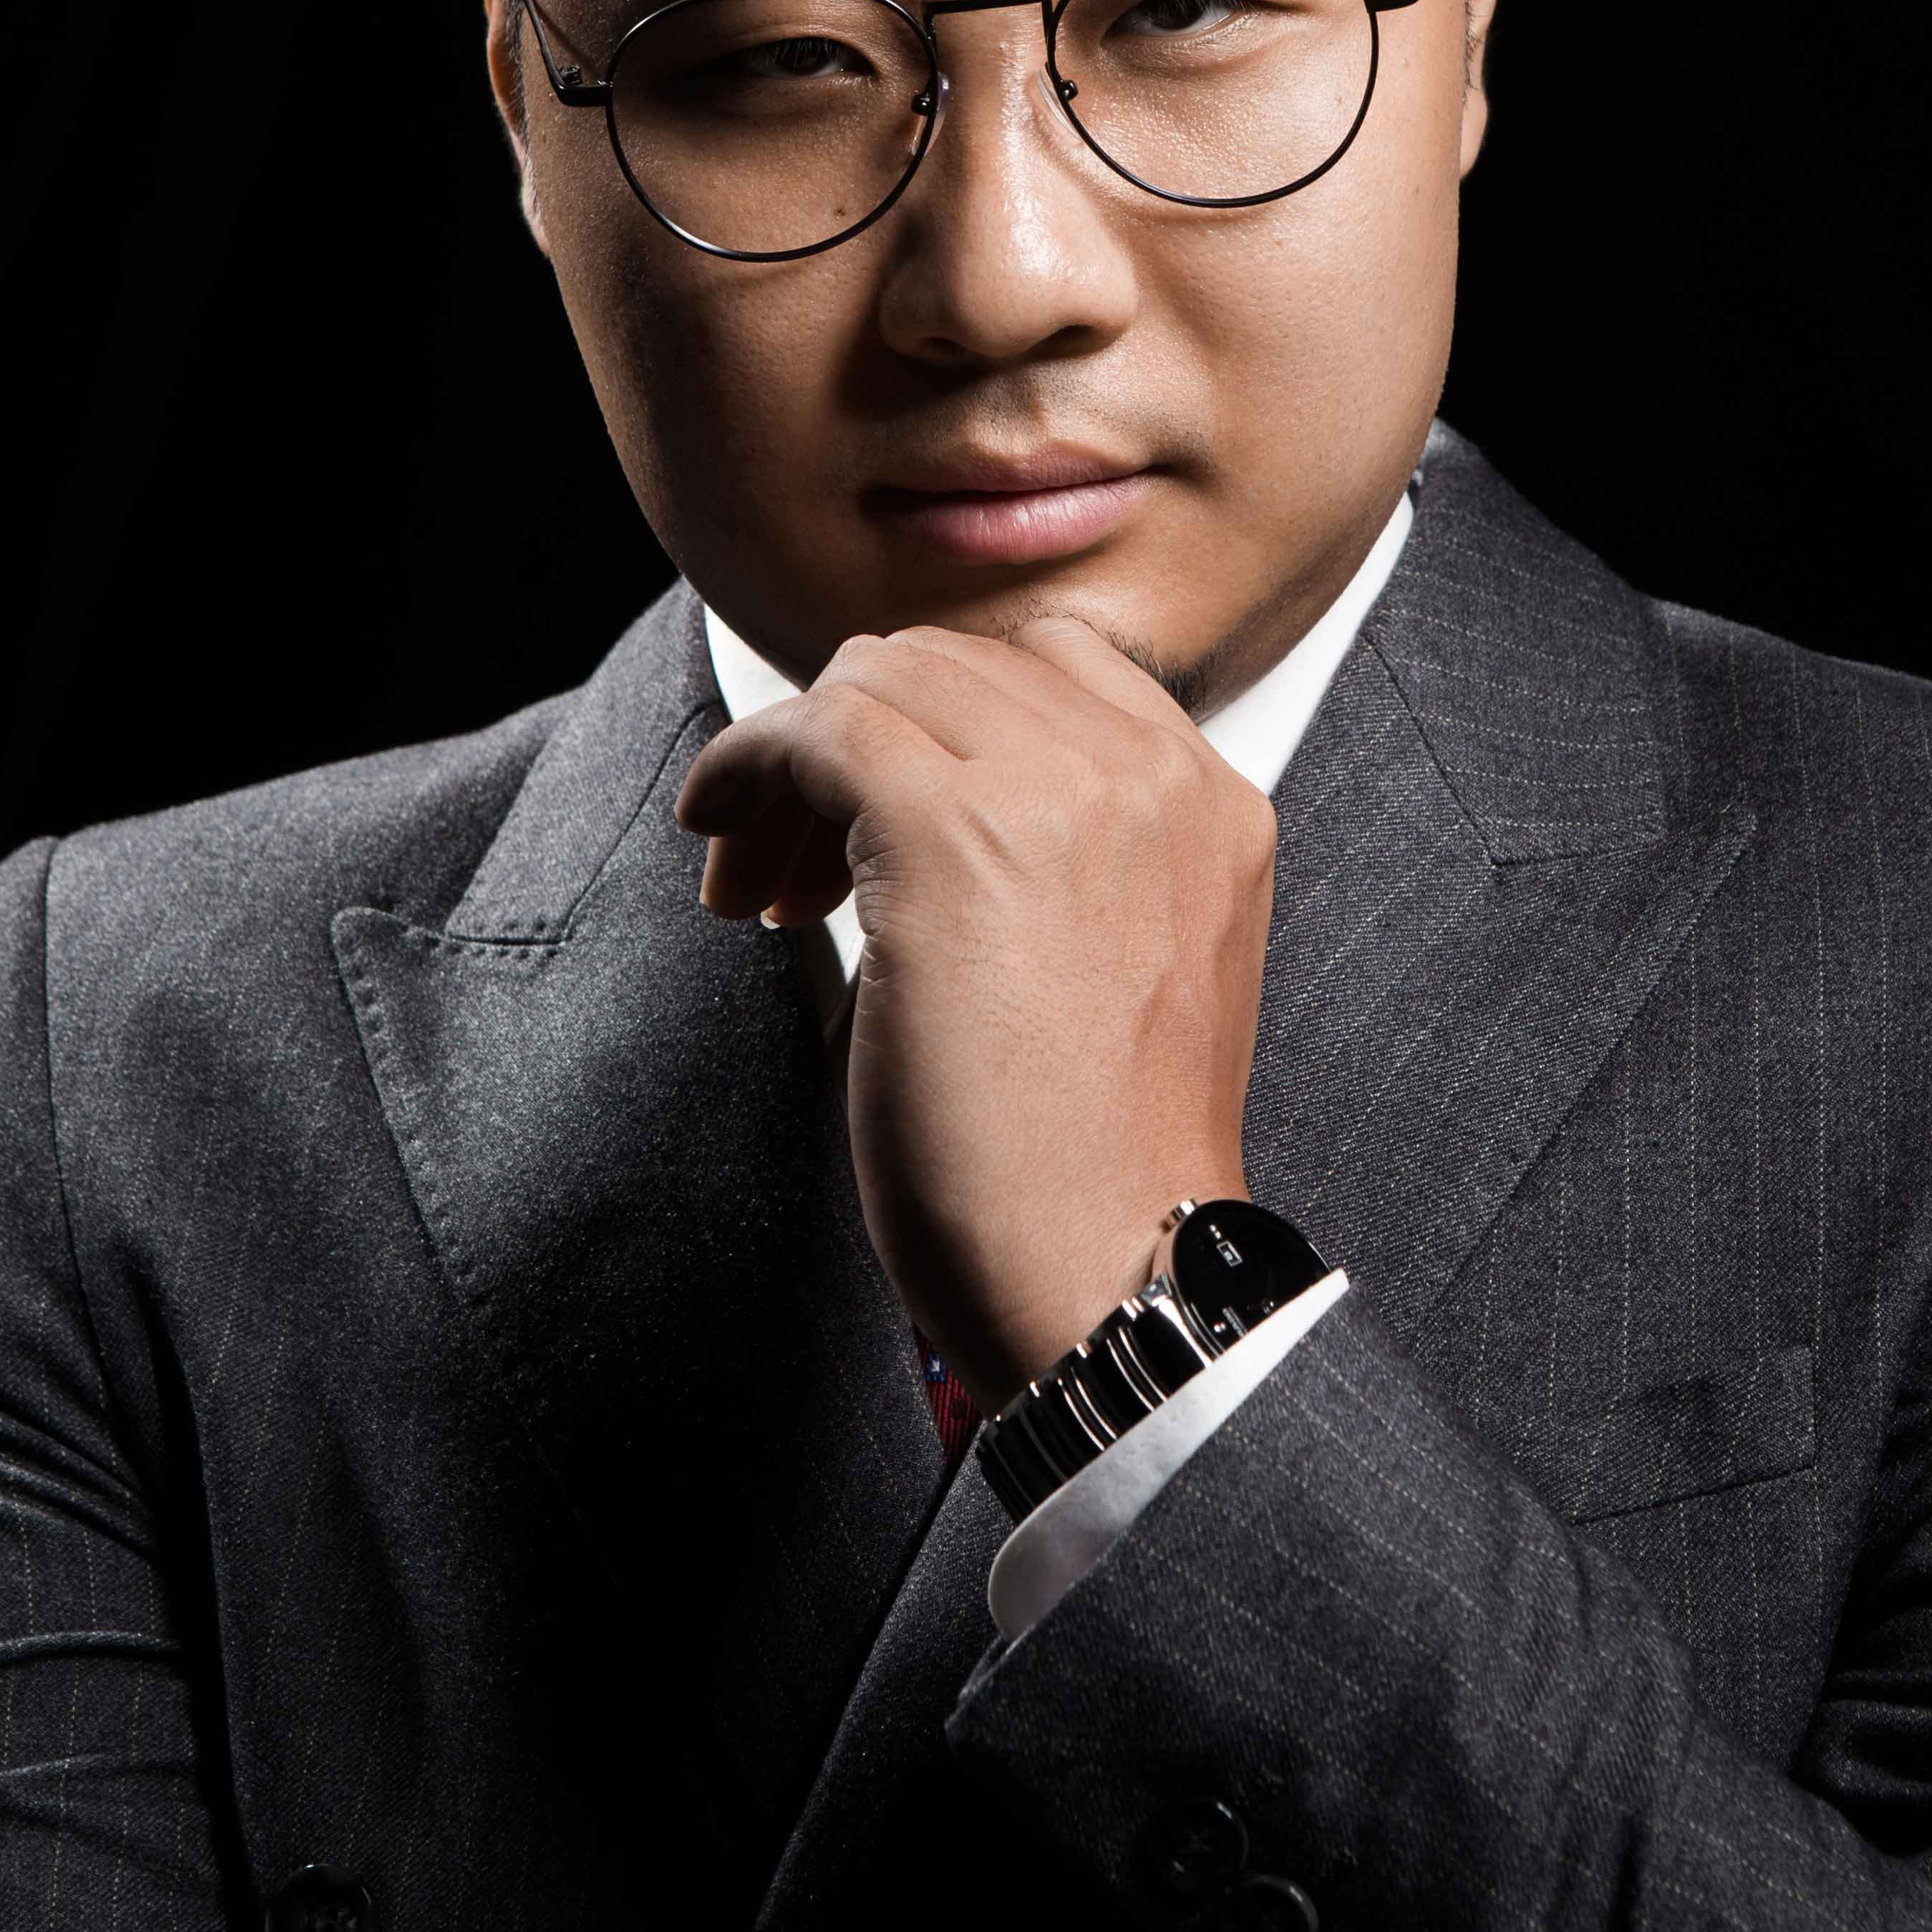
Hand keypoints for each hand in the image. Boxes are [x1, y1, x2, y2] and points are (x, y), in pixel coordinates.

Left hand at [674, 616, 1275, 1402]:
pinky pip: (814, 729)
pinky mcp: (953, 831)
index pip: (1050, 670)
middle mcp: (1153, 772)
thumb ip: (1074, 860)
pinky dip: (746, 768)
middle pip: (950, 665)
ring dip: (797, 767)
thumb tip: (913, 805)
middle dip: (855, 746)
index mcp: (1212, 803)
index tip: (878, 823)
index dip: (940, 729)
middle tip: (801, 873)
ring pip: (877, 681)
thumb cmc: (1095, 1167)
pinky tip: (719, 842)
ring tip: (767, 891)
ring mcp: (1063, 790)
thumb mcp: (1127, 968)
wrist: (1109, 1266)